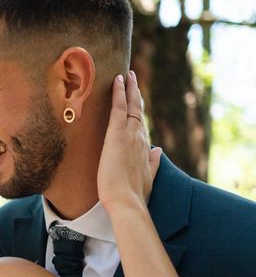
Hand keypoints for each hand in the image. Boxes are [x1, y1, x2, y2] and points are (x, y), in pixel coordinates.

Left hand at [97, 71, 161, 210]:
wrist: (126, 201)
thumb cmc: (132, 195)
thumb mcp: (146, 178)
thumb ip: (152, 163)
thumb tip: (157, 151)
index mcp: (144, 149)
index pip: (141, 125)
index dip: (139, 111)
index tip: (137, 99)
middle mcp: (140, 138)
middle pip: (139, 111)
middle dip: (136, 94)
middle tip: (132, 77)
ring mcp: (130, 135)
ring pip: (132, 106)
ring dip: (130, 89)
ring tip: (127, 74)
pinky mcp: (118, 134)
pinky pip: (120, 108)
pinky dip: (119, 93)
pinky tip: (118, 80)